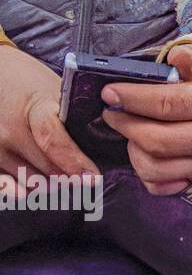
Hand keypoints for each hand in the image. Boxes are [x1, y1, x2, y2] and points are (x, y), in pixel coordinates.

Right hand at [0, 45, 99, 195]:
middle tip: (84, 181)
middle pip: (44, 167)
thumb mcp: (55, 92)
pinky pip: (5, 187)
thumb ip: (70, 118)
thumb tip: (100, 143)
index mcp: (35, 110)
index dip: (73, 161)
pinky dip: (22, 190)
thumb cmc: (29, 84)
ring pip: (27, 181)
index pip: (53, 141)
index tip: (92, 177)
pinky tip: (36, 185)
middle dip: (68, 178)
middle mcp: (9, 130)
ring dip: (49, 184)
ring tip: (64, 178)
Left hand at [101, 45, 191, 195]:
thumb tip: (177, 56)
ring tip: (132, 132)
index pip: (166, 104)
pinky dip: (144, 172)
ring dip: (133, 149)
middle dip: (125, 125)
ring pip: (152, 165)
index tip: (109, 93)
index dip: (133, 98)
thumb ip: (189, 59)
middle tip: (111, 112)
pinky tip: (143, 154)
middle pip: (155, 140)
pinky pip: (157, 185)